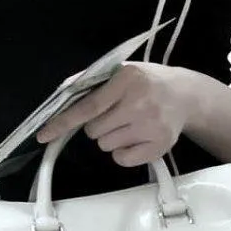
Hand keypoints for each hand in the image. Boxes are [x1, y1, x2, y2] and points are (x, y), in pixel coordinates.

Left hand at [35, 62, 190, 167]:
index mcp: (126, 79)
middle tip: (115, 114)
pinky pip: (122, 159)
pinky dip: (123, 152)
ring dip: (110, 137)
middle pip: (94, 131)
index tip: (44, 135)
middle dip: (97, 125)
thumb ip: (91, 79)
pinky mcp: (160, 146)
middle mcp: (140, 103)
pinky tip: (135, 137)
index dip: (63, 122)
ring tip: (128, 123)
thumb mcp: (122, 70)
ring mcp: (152, 126)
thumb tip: (63, 93)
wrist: (185, 94)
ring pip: (106, 146)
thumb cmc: (146, 81)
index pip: (88, 106)